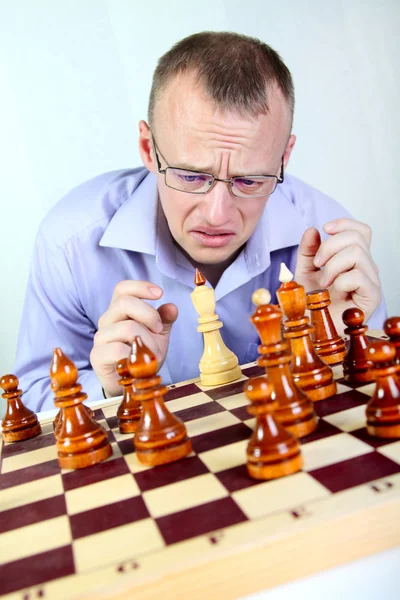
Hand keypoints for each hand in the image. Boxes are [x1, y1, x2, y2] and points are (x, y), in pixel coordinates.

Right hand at [90, 280, 177, 396]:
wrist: (131, 381)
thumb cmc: (142, 353)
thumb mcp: (158, 335)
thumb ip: (164, 320)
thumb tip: (172, 307)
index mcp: (119, 310)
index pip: (123, 288)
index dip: (141, 286)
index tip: (160, 293)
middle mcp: (107, 320)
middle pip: (124, 302)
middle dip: (149, 315)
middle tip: (159, 330)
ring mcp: (100, 337)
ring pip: (126, 327)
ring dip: (147, 341)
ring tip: (153, 354)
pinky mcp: (97, 355)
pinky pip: (117, 349)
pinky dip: (134, 355)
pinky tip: (139, 362)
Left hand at [294, 219, 381, 334]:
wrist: (313, 331)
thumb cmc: (311, 304)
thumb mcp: (304, 272)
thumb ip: (308, 251)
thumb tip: (312, 230)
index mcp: (354, 260)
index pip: (361, 231)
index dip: (345, 224)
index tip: (325, 228)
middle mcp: (366, 268)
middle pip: (357, 237)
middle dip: (330, 246)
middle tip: (318, 264)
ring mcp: (371, 282)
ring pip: (357, 253)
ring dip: (332, 265)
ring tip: (324, 282)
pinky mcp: (372, 297)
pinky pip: (359, 276)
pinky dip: (340, 280)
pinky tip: (333, 291)